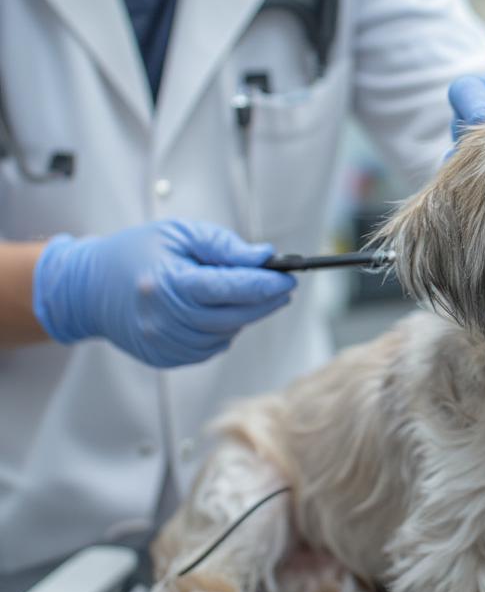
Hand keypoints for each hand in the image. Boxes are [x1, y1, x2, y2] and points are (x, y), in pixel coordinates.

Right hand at [33, 220, 295, 367]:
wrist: (88, 288)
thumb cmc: (135, 253)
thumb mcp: (180, 235)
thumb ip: (224, 247)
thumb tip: (264, 258)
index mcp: (167, 283)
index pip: (228, 288)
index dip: (264, 285)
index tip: (288, 278)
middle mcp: (164, 319)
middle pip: (233, 316)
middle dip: (265, 302)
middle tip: (284, 288)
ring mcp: (163, 343)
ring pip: (225, 334)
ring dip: (243, 316)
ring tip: (244, 295)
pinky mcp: (165, 357)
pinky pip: (210, 347)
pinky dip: (222, 330)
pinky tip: (217, 312)